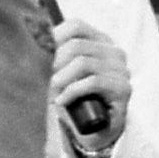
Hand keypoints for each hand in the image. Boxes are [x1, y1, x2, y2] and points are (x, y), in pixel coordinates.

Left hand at [50, 18, 130, 151]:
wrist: (91, 131)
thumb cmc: (74, 99)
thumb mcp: (62, 73)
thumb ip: (54, 54)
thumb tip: (35, 33)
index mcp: (101, 43)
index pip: (76, 26)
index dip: (55, 37)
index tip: (44, 53)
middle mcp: (115, 53)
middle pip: (76, 45)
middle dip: (57, 63)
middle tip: (53, 81)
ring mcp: (122, 71)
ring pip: (83, 63)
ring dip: (62, 79)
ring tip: (57, 92)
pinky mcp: (123, 89)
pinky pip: (93, 82)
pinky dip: (72, 92)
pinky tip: (63, 101)